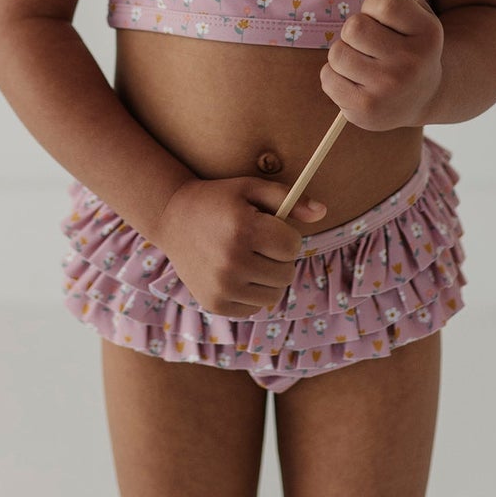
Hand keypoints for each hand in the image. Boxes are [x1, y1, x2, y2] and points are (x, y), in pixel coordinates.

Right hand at [152, 176, 326, 319]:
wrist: (173, 218)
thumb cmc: (218, 200)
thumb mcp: (250, 188)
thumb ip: (288, 199)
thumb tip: (322, 212)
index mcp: (243, 229)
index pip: (292, 246)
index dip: (287, 237)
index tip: (272, 229)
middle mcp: (232, 261)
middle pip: (286, 274)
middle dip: (280, 259)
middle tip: (260, 244)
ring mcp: (221, 286)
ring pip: (273, 296)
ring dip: (268, 279)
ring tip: (250, 259)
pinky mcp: (215, 304)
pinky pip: (253, 308)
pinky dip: (251, 294)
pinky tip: (235, 274)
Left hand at [319, 0, 443, 131]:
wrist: (424, 97)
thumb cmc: (411, 45)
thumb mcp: (413, 14)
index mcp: (428, 34)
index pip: (382, 2)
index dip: (374, 6)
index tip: (384, 19)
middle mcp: (412, 63)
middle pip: (354, 27)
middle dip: (355, 31)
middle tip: (371, 43)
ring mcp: (388, 90)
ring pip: (337, 53)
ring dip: (343, 53)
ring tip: (363, 63)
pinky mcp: (366, 110)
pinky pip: (327, 77)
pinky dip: (334, 76)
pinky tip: (356, 82)